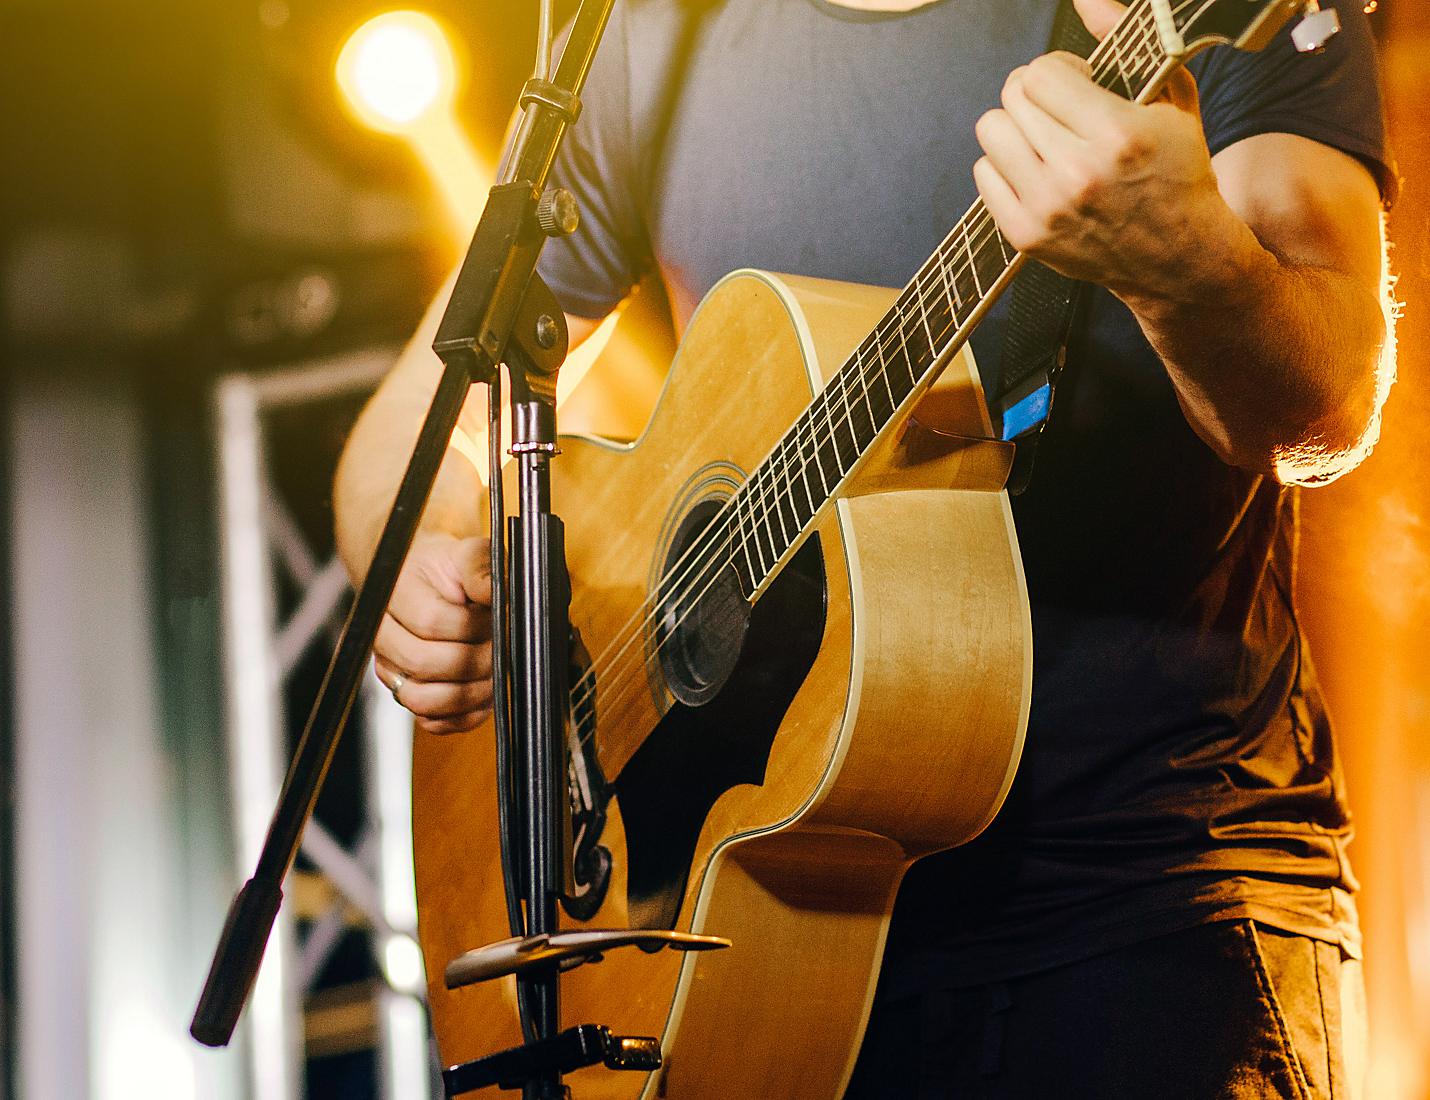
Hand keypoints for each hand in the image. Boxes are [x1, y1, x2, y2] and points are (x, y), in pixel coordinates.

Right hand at [374, 532, 493, 733]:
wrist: (429, 585)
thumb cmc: (450, 570)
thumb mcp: (468, 555)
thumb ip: (480, 569)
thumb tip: (495, 593)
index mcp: (393, 597)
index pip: (431, 622)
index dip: (472, 625)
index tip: (495, 616)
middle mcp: (385, 638)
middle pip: (425, 663)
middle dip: (475, 658)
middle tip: (499, 646)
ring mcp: (393, 671)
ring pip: (423, 700)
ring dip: (469, 691)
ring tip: (493, 670)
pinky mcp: (409, 695)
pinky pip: (433, 722)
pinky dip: (464, 715)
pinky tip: (483, 692)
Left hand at [972, 0, 1237, 307]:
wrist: (1177, 258)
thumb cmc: (1177, 173)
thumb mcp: (1172, 99)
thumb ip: (1125, 40)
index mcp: (1118, 135)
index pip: (1041, 74)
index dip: (1059, 69)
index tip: (1078, 82)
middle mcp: (1078, 174)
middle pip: (1012, 98)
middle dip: (1035, 93)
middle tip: (1059, 109)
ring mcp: (1047, 208)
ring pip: (990, 132)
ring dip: (1015, 127)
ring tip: (1045, 137)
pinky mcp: (1026, 235)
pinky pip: (983, 174)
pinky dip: (1003, 165)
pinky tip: (1035, 169)